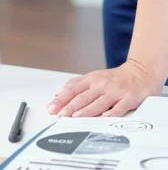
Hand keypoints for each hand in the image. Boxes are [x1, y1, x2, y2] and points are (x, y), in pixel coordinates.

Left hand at [47, 58, 164, 117]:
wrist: (138, 73)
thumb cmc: (113, 78)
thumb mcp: (93, 78)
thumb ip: (77, 86)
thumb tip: (59, 94)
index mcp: (91, 79)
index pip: (72, 89)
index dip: (61, 98)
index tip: (52, 107)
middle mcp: (101, 84)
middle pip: (83, 96)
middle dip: (70, 106)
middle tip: (59, 114)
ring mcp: (115, 92)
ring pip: (98, 102)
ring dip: (86, 110)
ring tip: (74, 116)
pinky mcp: (128, 98)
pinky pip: (119, 107)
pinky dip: (111, 112)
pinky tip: (104, 117)